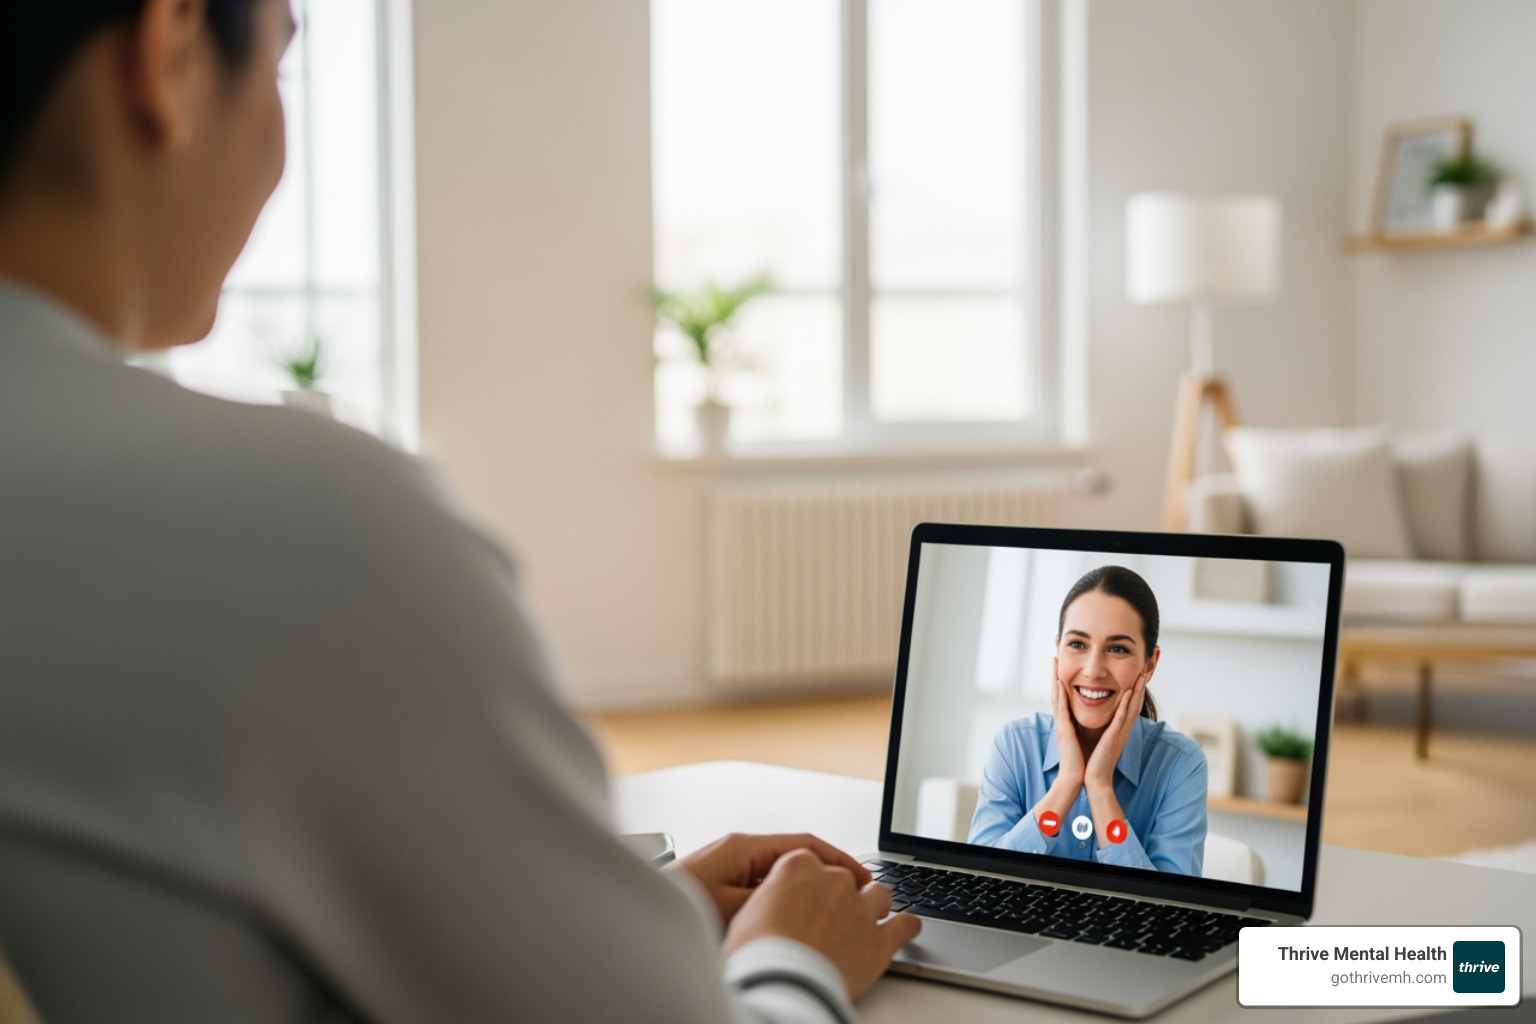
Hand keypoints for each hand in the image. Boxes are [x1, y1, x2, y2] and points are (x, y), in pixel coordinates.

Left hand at [664, 832, 870, 927]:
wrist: (641, 913)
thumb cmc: (677, 904)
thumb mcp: (732, 906)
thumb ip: (771, 898)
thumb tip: (806, 898)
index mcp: (744, 847)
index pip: (805, 844)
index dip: (838, 859)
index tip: (860, 875)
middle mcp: (739, 852)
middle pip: (795, 858)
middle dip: (826, 876)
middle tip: (853, 896)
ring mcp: (731, 868)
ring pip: (780, 876)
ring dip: (804, 890)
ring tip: (829, 911)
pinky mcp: (723, 885)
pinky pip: (764, 889)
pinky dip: (784, 900)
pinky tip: (793, 921)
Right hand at [723, 848, 922, 999]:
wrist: (778, 982)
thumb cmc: (757, 952)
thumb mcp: (747, 912)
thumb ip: (771, 899)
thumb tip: (774, 909)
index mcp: (799, 866)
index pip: (814, 864)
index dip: (813, 884)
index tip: (810, 898)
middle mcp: (834, 881)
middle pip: (846, 879)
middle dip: (841, 898)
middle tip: (830, 921)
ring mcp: (860, 909)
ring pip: (879, 895)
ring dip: (874, 906)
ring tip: (866, 923)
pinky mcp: (879, 941)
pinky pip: (905, 925)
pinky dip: (907, 926)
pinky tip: (907, 928)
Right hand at [1050, 665, 1084, 789]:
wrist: (1076, 778)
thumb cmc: (1081, 761)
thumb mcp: (1081, 739)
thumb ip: (1081, 727)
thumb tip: (1087, 718)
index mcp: (1066, 722)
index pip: (1062, 696)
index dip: (1060, 679)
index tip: (1060, 664)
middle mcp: (1062, 721)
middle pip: (1056, 691)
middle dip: (1054, 673)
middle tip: (1053, 655)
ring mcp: (1061, 725)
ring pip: (1057, 696)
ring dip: (1056, 678)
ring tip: (1055, 661)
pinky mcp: (1065, 731)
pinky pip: (1063, 709)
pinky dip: (1063, 695)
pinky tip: (1063, 682)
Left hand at [1084, 673, 1143, 790]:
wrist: (1095, 779)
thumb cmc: (1096, 761)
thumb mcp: (1103, 740)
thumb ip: (1106, 729)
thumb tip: (1104, 718)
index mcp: (1120, 729)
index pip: (1131, 706)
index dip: (1136, 690)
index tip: (1139, 675)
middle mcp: (1124, 730)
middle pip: (1136, 704)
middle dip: (1141, 687)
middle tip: (1146, 669)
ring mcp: (1121, 733)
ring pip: (1132, 708)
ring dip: (1137, 691)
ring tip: (1141, 675)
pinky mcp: (1114, 737)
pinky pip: (1121, 718)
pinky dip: (1126, 704)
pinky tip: (1128, 692)